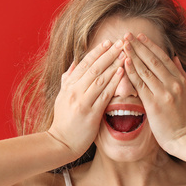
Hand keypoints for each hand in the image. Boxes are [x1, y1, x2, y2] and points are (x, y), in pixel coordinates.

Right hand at [48, 39, 124, 155]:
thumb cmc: (63, 121)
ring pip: (100, 79)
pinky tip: (122, 73)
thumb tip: (74, 63)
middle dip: (108, 54)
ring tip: (125, 54)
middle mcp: (74, 91)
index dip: (97, 52)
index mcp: (68, 86)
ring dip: (113, 65)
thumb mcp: (61, 97)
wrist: (61, 143)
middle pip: (94, 68)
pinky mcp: (90, 114)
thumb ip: (68, 79)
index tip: (108, 42)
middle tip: (121, 42)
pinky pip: (104, 95)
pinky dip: (113, 83)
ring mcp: (82, 102)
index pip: (84, 64)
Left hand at [122, 33, 185, 153]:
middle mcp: (173, 84)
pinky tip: (125, 62)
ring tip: (124, 43)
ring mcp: (164, 93)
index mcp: (179, 80)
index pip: (163, 57)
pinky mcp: (154, 104)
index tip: (140, 36)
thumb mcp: (185, 92)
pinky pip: (141, 84)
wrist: (183, 138)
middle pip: (153, 60)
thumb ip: (179, 73)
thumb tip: (174, 57)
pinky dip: (133, 72)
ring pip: (146, 69)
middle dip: (139, 46)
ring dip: (134, 55)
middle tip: (127, 34)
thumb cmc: (181, 117)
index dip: (150, 45)